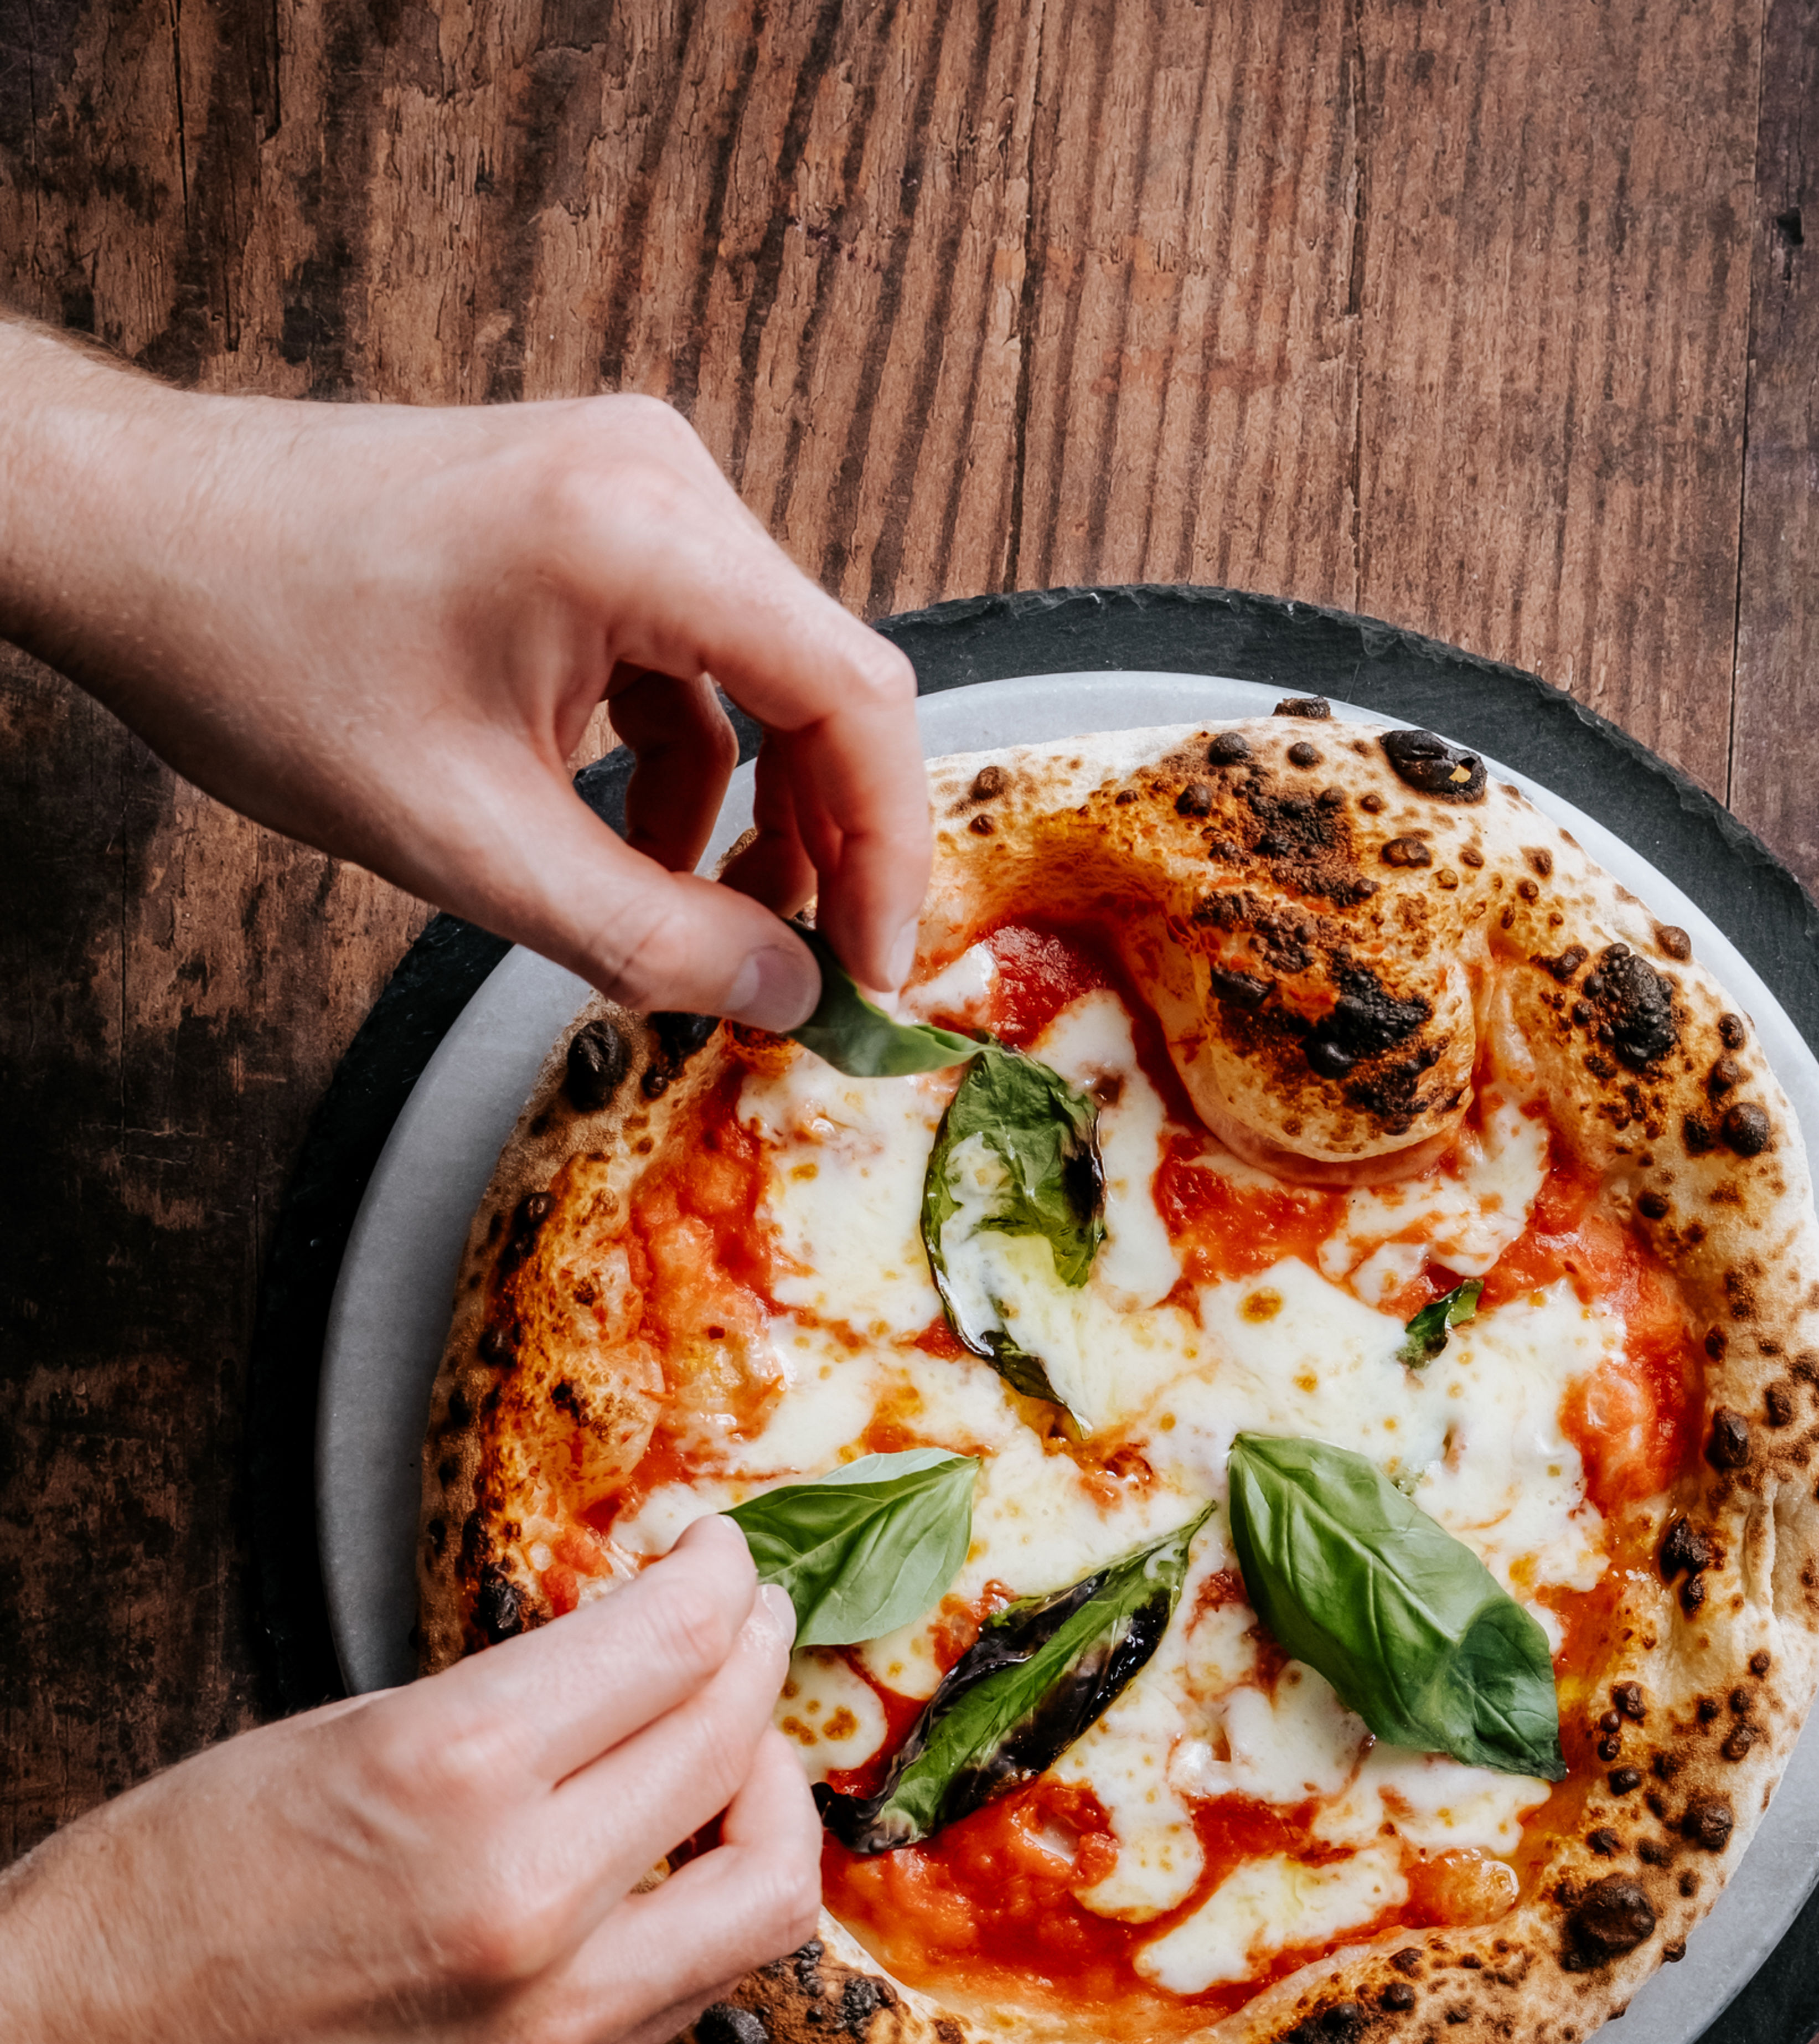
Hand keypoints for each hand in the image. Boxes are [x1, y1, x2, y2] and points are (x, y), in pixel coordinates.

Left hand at [0, 321, 932, 1021]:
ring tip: (701, 924)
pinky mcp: (597, 517)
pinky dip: (690, 766)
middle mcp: (658, 480)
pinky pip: (697, 660)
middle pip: (823, 685)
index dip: (889, 850)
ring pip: (764, 680)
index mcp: (638, 532)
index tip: (875, 969)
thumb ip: (645, 934)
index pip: (852, 695)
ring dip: (752, 815)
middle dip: (826, 844)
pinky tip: (635, 845)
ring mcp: (631, 487)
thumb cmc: (258, 651)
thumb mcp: (464, 840)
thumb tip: (784, 992)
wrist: (132, 538)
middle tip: (804, 971)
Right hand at [0, 1518, 817, 2043]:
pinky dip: (715, 1905)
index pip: (668, 1643)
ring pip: (763, 1891)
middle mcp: (521, 1900)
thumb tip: (621, 1664)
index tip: (721, 1557)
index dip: (718, 1579)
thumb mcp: (322, 1744)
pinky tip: (683, 1861)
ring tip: (741, 1753)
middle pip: (730, 1745)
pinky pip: (695, 1988)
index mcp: (447, 1774)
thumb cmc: (141, 1908)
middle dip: (757, 1659)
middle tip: (748, 1624)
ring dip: (774, 1799)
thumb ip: (496, 1712)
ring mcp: (545, 2019)